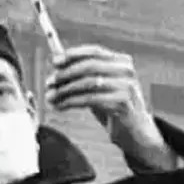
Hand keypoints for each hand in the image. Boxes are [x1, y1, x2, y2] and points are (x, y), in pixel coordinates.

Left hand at [45, 45, 176, 169]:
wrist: (134, 132)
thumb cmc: (114, 108)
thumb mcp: (100, 88)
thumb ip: (84, 77)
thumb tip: (57, 68)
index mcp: (122, 62)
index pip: (94, 51)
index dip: (73, 55)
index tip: (55, 61)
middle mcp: (126, 71)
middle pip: (89, 66)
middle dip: (66, 74)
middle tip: (49, 82)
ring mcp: (126, 86)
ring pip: (88, 83)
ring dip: (65, 90)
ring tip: (51, 97)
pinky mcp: (122, 103)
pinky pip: (91, 99)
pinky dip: (72, 102)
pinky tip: (61, 105)